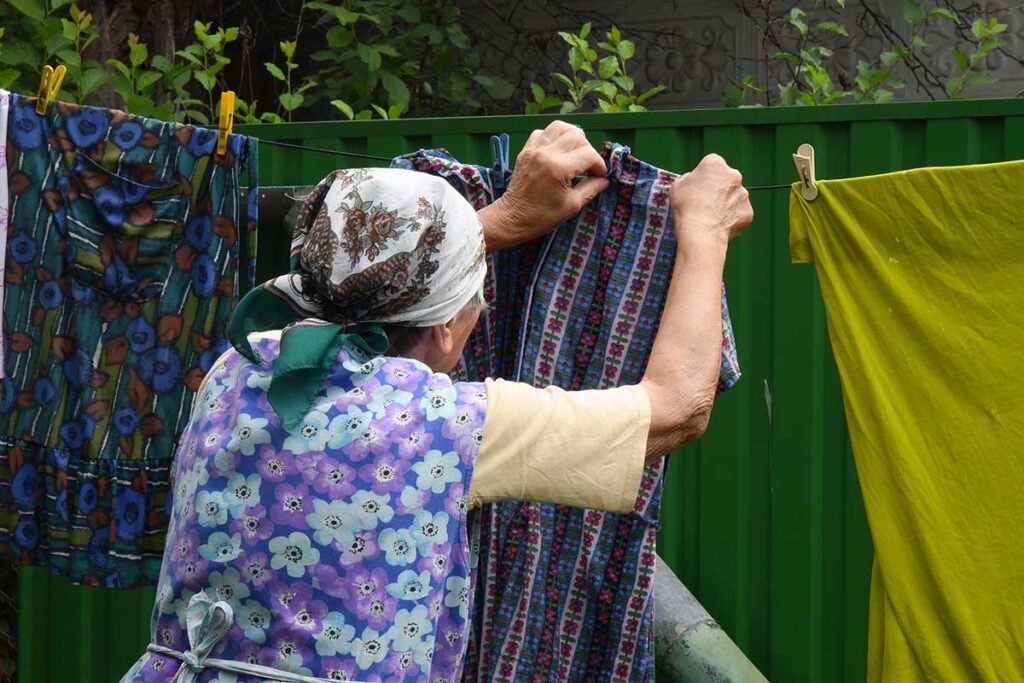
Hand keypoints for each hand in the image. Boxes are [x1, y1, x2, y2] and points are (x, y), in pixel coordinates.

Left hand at [479, 121, 609, 251]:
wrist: (512, 218)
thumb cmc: (542, 216)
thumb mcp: (572, 206)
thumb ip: (591, 188)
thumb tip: (605, 179)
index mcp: (559, 168)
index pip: (588, 154)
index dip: (599, 164)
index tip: (600, 175)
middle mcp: (546, 153)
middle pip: (577, 135)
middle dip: (588, 149)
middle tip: (588, 165)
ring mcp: (534, 149)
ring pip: (559, 127)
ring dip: (572, 136)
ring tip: (575, 151)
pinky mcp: (526, 150)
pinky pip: (543, 132)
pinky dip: (553, 137)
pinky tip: (557, 150)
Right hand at [669, 154, 753, 248]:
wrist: (701, 232)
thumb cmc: (687, 207)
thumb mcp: (677, 186)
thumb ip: (688, 179)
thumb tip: (692, 181)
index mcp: (715, 164)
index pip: (712, 164)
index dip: (704, 176)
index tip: (699, 187)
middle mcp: (733, 175)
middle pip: (726, 179)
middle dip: (719, 189)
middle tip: (706, 202)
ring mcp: (743, 194)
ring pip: (734, 196)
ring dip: (726, 203)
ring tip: (711, 217)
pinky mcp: (748, 211)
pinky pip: (739, 213)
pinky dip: (731, 218)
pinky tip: (719, 225)